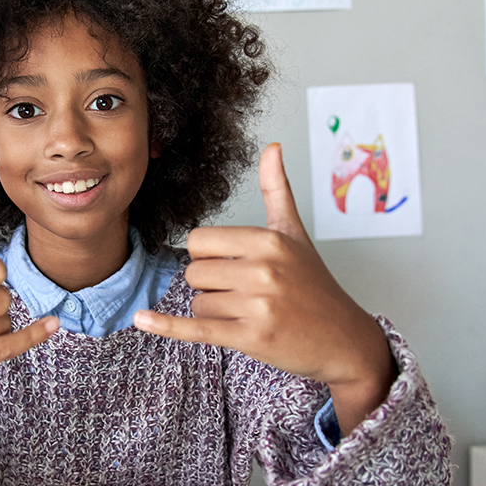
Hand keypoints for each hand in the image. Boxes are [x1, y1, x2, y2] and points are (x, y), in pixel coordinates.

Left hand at [133, 143, 394, 435]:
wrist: (344, 338)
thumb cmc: (315, 285)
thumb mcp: (295, 232)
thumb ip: (277, 189)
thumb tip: (271, 147)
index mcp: (268, 240)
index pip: (199, 241)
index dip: (207, 255)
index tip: (230, 265)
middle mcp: (263, 270)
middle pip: (194, 272)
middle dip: (210, 285)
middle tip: (243, 294)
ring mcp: (258, 306)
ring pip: (198, 302)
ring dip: (214, 311)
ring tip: (249, 313)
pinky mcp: (251, 338)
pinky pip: (196, 328)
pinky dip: (167, 326)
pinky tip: (142, 320)